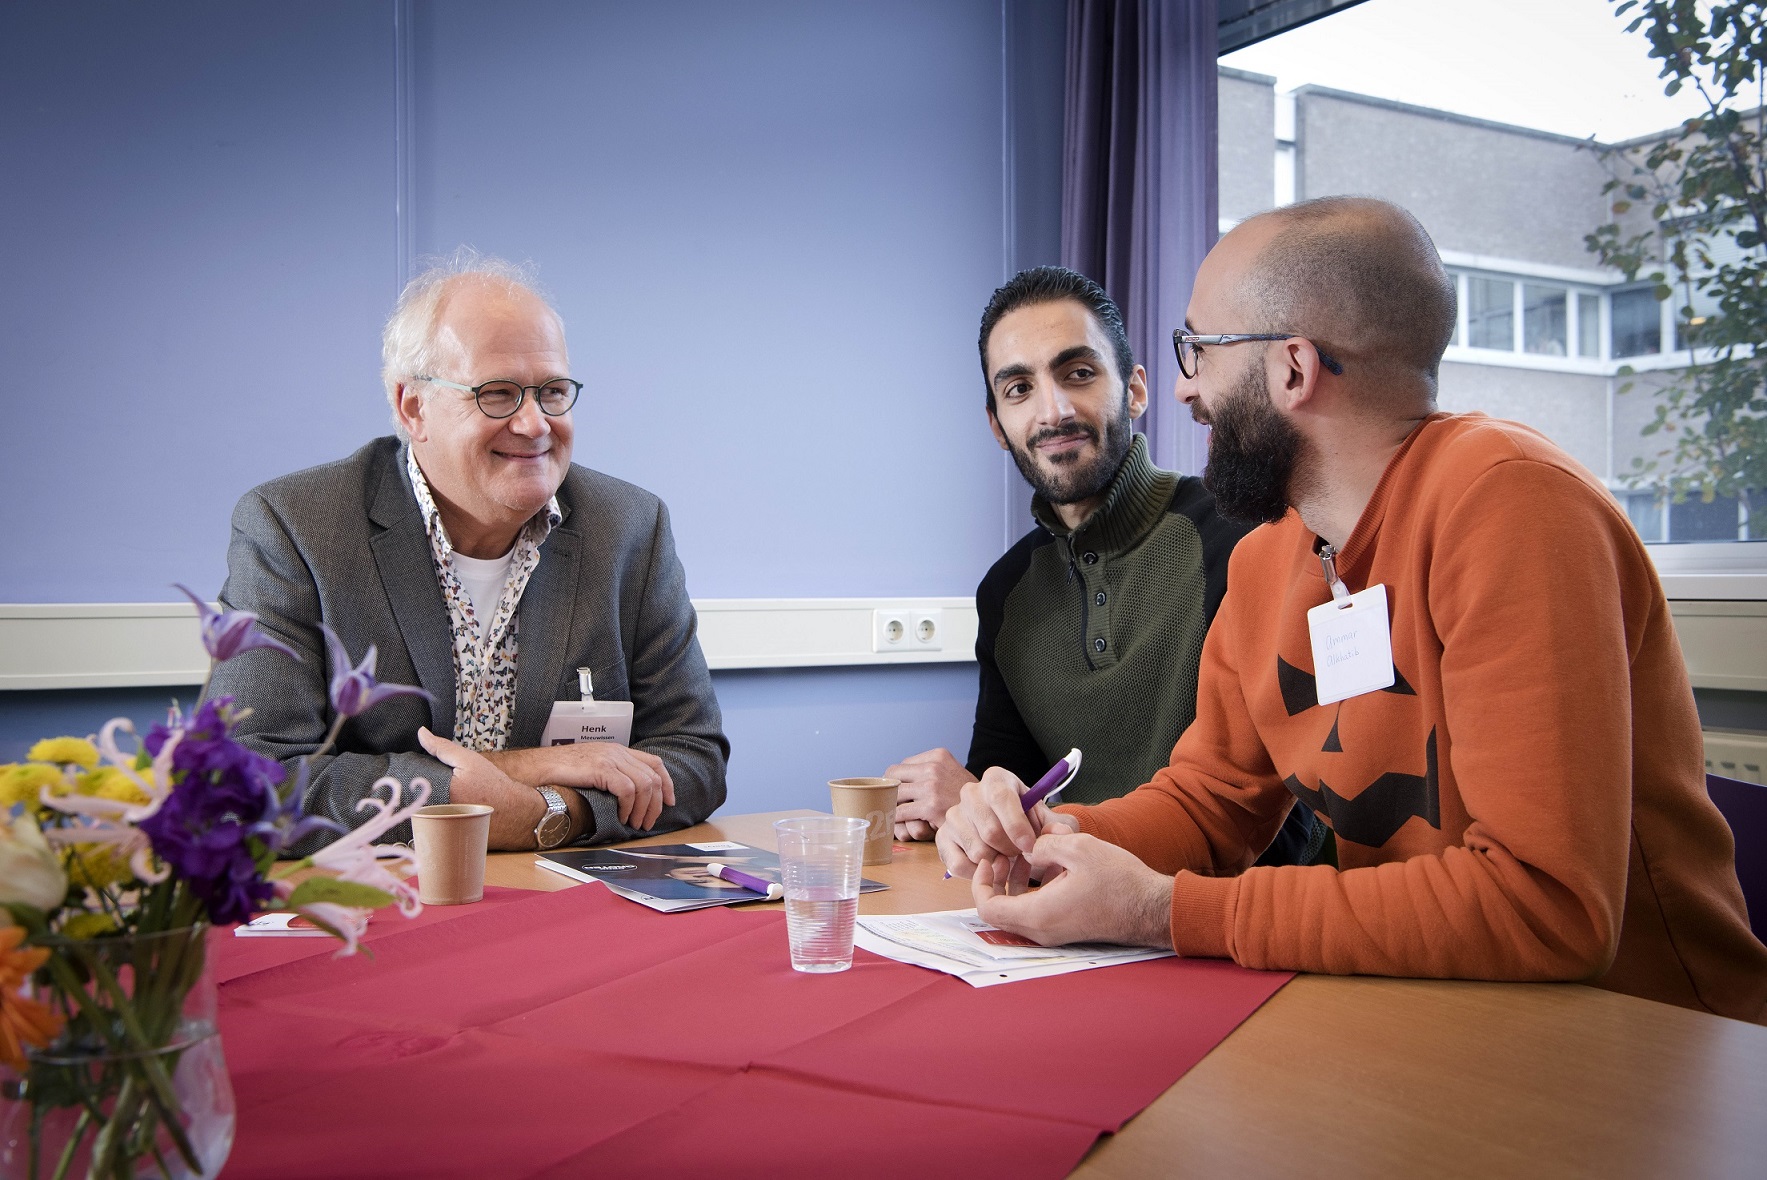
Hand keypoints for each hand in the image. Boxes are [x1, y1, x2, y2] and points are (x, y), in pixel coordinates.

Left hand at [417, 727, 550, 849]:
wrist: (517, 813)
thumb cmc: (494, 784)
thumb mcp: (469, 761)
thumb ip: (442, 748)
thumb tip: (421, 733)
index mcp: (440, 793)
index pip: (409, 788)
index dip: (405, 781)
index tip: (404, 778)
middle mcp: (439, 815)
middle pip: (412, 804)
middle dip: (412, 796)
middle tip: (421, 789)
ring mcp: (444, 832)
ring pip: (419, 820)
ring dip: (419, 812)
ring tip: (429, 803)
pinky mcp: (449, 843)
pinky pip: (432, 833)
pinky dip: (431, 825)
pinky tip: (439, 817)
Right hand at [484, 743, 674, 830]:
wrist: (531, 769)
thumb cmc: (555, 774)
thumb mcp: (589, 771)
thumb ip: (608, 778)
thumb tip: (626, 802)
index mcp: (616, 751)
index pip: (654, 763)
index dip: (667, 784)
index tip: (669, 803)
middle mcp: (616, 752)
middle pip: (654, 775)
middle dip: (656, 803)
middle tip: (647, 822)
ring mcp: (608, 758)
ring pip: (645, 784)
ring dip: (644, 808)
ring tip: (634, 824)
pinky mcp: (599, 768)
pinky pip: (628, 789)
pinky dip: (630, 806)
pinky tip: (621, 817)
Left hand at [887, 748, 976, 840]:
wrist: (986, 813)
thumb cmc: (963, 797)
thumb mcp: (950, 772)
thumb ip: (928, 770)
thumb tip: (897, 775)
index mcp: (938, 755)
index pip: (902, 765)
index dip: (895, 781)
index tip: (894, 792)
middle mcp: (934, 767)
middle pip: (893, 775)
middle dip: (889, 790)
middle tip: (887, 803)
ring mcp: (932, 786)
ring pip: (894, 793)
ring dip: (890, 805)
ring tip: (889, 814)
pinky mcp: (931, 806)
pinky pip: (900, 811)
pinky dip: (895, 819)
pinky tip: (897, 824)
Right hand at [935, 767, 1078, 883]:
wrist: (1007, 832)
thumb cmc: (1028, 824)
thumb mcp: (1048, 821)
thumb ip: (1059, 826)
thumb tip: (1060, 832)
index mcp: (996, 779)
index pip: (1001, 799)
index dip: (1017, 826)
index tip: (1030, 847)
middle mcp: (970, 792)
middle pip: (989, 830)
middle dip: (1011, 851)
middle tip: (1022, 856)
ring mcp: (953, 815)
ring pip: (977, 851)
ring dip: (997, 863)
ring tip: (1008, 859)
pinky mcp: (943, 838)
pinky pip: (959, 864)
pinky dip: (978, 873)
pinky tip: (991, 867)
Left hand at [972, 832, 1173, 949]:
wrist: (1151, 908)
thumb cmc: (1119, 880)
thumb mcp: (1078, 849)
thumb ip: (1043, 845)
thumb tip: (1027, 849)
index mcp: (1039, 914)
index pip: (986, 908)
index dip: (979, 882)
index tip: (990, 859)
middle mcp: (1041, 931)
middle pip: (997, 912)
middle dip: (995, 881)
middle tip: (1004, 855)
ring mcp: (1053, 934)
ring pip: (1014, 913)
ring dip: (1012, 885)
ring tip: (1025, 857)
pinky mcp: (1064, 930)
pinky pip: (1033, 914)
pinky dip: (1029, 892)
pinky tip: (1047, 867)